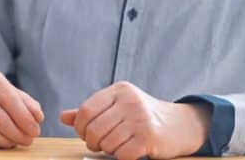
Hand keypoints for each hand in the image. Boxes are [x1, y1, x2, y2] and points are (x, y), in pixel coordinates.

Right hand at [0, 70, 43, 147]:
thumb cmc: (1, 100)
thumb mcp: (17, 97)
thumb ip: (30, 106)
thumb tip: (37, 117)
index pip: (8, 99)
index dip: (23, 118)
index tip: (35, 131)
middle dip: (16, 133)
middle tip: (27, 140)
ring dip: (5, 141)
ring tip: (15, 142)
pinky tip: (0, 142)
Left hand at [60, 81, 209, 159]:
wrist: (181, 125)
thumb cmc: (143, 116)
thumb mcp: (118, 107)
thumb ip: (92, 111)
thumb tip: (63, 117)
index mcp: (119, 90)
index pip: (86, 110)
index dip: (80, 127)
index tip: (84, 134)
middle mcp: (129, 101)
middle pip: (94, 128)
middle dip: (91, 142)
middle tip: (98, 145)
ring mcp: (140, 119)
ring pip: (107, 143)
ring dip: (107, 150)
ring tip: (115, 146)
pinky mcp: (149, 137)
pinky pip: (122, 154)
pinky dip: (120, 157)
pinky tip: (127, 151)